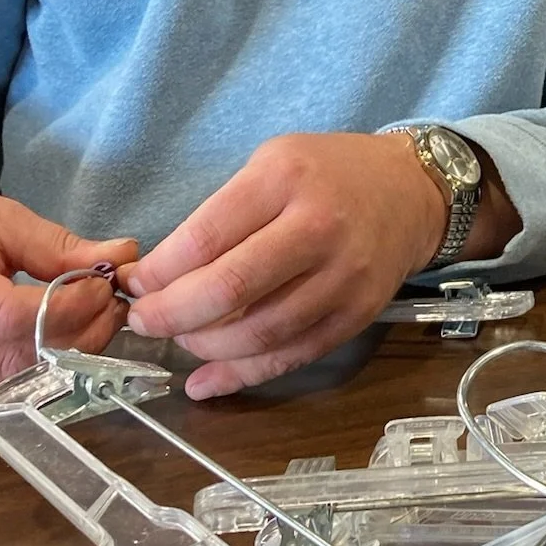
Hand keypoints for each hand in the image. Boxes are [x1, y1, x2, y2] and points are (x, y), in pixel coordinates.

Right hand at [0, 152, 136, 419]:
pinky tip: (14, 344)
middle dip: (75, 335)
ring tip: (69, 322)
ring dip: (47, 359)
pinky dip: (7, 375)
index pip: (13, 319)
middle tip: (107, 308)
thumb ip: (55, 245)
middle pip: (12, 359)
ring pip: (1, 386)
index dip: (72, 308)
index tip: (106, 288)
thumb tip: (123, 258)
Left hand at [121, 131, 516, 398]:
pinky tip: (206, 381)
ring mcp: (342, 278)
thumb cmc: (327, 173)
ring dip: (204, 346)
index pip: (206, 237)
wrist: (411, 193)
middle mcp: (317, 229)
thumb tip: (157, 276)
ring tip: (181, 338)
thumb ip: (220, 214)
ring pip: (259, 333)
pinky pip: (291, 357)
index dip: (159, 272)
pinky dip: (242, 376)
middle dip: (171, 315)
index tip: (134, 285)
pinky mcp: (356, 316)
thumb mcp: (270, 163)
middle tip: (143, 321)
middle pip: (230, 289)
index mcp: (284, 180)